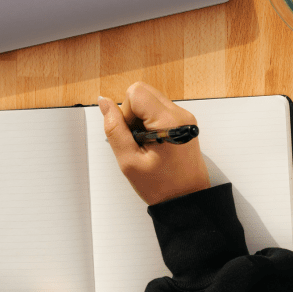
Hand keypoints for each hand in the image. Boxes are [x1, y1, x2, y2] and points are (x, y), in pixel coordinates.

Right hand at [98, 82, 209, 204]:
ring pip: (151, 100)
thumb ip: (114, 128)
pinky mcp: (185, 122)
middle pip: (144, 92)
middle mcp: (180, 114)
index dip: (126, 112)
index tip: (131, 134)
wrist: (187, 199)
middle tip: (137, 140)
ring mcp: (185, 117)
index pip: (136, 92)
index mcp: (168, 121)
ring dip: (142, 119)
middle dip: (133, 113)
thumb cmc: (162, 186)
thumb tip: (105, 102)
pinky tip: (154, 143)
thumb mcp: (129, 161)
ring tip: (147, 144)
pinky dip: (151, 123)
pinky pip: (160, 110)